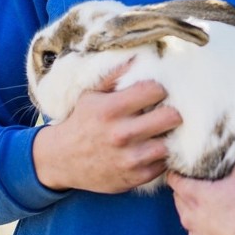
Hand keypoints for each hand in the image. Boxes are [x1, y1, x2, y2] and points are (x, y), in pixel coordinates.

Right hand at [33, 67, 181, 192]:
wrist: (62, 160)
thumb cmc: (82, 122)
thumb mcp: (92, 94)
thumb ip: (116, 75)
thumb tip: (141, 56)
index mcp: (111, 109)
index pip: (155, 90)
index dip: (159, 90)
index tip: (154, 95)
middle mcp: (121, 134)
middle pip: (172, 117)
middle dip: (171, 113)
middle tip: (164, 113)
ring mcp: (130, 159)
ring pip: (170, 143)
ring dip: (166, 137)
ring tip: (159, 133)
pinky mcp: (135, 178)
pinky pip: (163, 165)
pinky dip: (160, 158)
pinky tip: (150, 150)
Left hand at [167, 126, 234, 234]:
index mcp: (194, 195)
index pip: (173, 179)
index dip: (178, 170)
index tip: (185, 164)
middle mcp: (189, 218)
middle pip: (180, 199)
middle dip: (189, 190)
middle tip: (204, 182)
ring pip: (190, 222)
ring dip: (199, 214)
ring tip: (217, 206)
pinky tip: (225, 229)